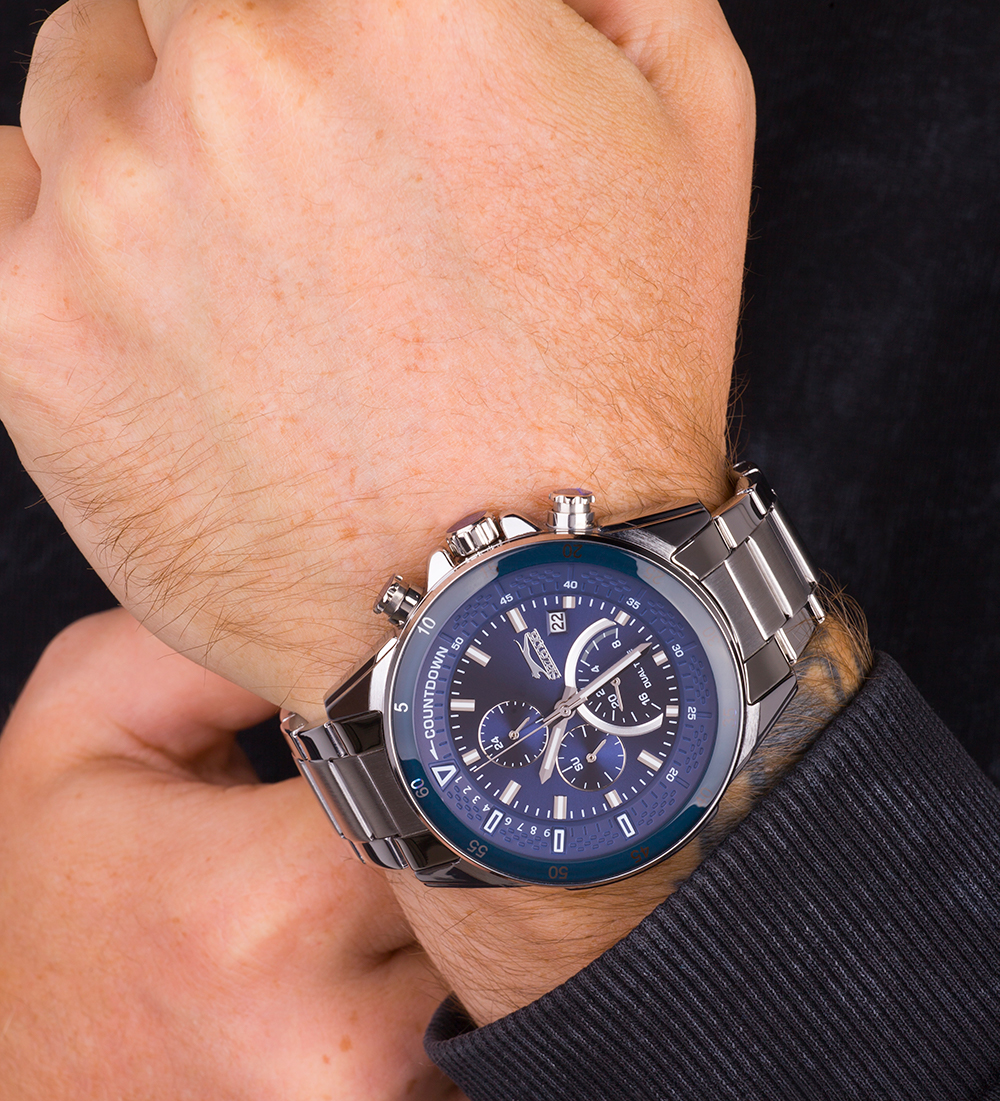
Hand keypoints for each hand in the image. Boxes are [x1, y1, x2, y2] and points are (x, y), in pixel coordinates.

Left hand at [0, 0, 752, 717]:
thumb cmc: (602, 393)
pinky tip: (145, 295)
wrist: (510, 608)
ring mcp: (116, 202)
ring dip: (149, 143)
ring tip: (253, 276)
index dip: (321, 20)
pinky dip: (47, 225)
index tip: (329, 65)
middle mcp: (237, 70)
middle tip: (311, 189)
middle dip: (239, 60)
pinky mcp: (30, 330)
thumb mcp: (689, 122)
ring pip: (79, 81)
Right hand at [0, 611, 563, 1100]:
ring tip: (460, 976)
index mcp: (257, 907)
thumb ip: (202, 645)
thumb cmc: (44, 948)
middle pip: (528, 927)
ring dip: (531, 1006)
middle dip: (515, 887)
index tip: (476, 767)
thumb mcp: (73, 751)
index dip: (482, 773)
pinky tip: (456, 1081)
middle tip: (491, 864)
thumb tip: (352, 596)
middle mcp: (332, 1064)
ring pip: (562, 1051)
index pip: (472, 794)